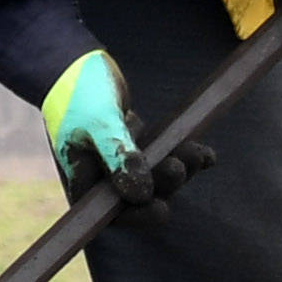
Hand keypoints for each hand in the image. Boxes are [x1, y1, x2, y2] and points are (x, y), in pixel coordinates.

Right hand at [41, 50, 214, 227]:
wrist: (76, 65)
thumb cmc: (80, 92)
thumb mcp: (100, 123)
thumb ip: (119, 157)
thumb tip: (142, 195)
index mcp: (84, 179)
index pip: (111, 213)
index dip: (138, 216)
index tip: (161, 207)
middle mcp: (103, 175)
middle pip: (141, 196)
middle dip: (165, 184)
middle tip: (178, 165)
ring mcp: (123, 160)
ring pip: (158, 175)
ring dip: (181, 168)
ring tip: (195, 153)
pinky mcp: (140, 143)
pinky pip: (166, 155)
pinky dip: (187, 155)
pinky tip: (205, 153)